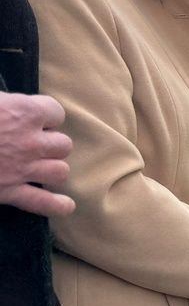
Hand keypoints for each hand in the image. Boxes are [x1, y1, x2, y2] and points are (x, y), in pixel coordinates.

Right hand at [0, 93, 74, 216]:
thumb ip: (3, 100)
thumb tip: (6, 101)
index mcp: (25, 111)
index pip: (56, 112)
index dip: (46, 116)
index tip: (34, 119)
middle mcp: (31, 141)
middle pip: (62, 144)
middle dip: (49, 145)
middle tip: (32, 145)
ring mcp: (23, 169)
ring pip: (60, 171)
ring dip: (51, 169)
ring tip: (39, 168)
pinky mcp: (9, 192)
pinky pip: (42, 202)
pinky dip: (56, 205)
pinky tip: (65, 205)